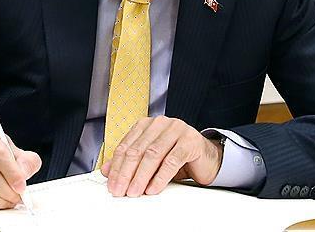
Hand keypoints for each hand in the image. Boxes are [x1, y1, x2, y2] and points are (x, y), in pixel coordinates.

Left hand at [100, 116, 222, 196]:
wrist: (207, 158)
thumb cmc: (177, 157)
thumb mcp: (150, 161)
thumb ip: (129, 163)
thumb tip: (107, 171)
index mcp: (146, 125)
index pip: (125, 145)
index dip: (116, 166)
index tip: (112, 184)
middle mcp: (160, 124)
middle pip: (137, 150)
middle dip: (126, 173)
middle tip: (120, 190)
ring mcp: (176, 129)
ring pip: (153, 154)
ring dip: (141, 176)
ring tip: (134, 191)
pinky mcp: (190, 141)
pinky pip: (172, 160)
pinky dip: (160, 177)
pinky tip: (153, 188)